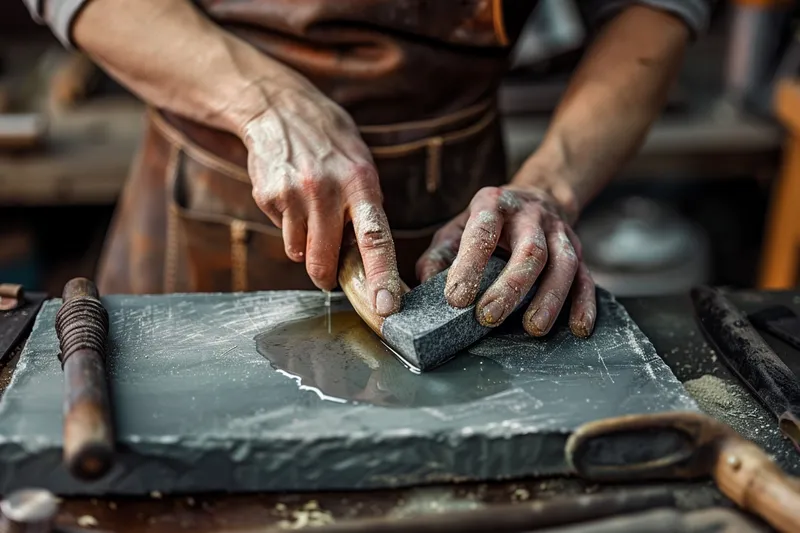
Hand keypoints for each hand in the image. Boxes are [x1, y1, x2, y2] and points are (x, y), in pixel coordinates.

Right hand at [243, 83, 401, 315]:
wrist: (278, 108)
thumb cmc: (329, 143)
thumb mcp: (360, 165)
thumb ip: (365, 208)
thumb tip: (366, 258)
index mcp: (361, 183)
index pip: (376, 239)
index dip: (382, 276)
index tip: (386, 307)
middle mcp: (327, 190)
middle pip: (325, 259)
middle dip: (327, 278)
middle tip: (329, 278)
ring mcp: (293, 194)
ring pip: (299, 252)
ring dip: (306, 246)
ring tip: (310, 213)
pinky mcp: (268, 196)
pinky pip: (281, 233)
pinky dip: (288, 227)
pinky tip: (292, 200)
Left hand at [416, 186, 595, 336]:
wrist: (536, 198)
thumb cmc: (488, 222)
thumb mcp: (456, 229)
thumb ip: (438, 257)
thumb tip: (424, 290)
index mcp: (493, 205)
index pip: (482, 233)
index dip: (469, 265)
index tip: (455, 299)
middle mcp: (531, 217)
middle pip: (529, 251)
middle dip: (510, 287)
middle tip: (489, 317)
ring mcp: (559, 234)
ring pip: (563, 264)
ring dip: (550, 298)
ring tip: (533, 328)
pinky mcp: (579, 253)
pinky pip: (587, 278)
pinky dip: (584, 304)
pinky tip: (578, 328)